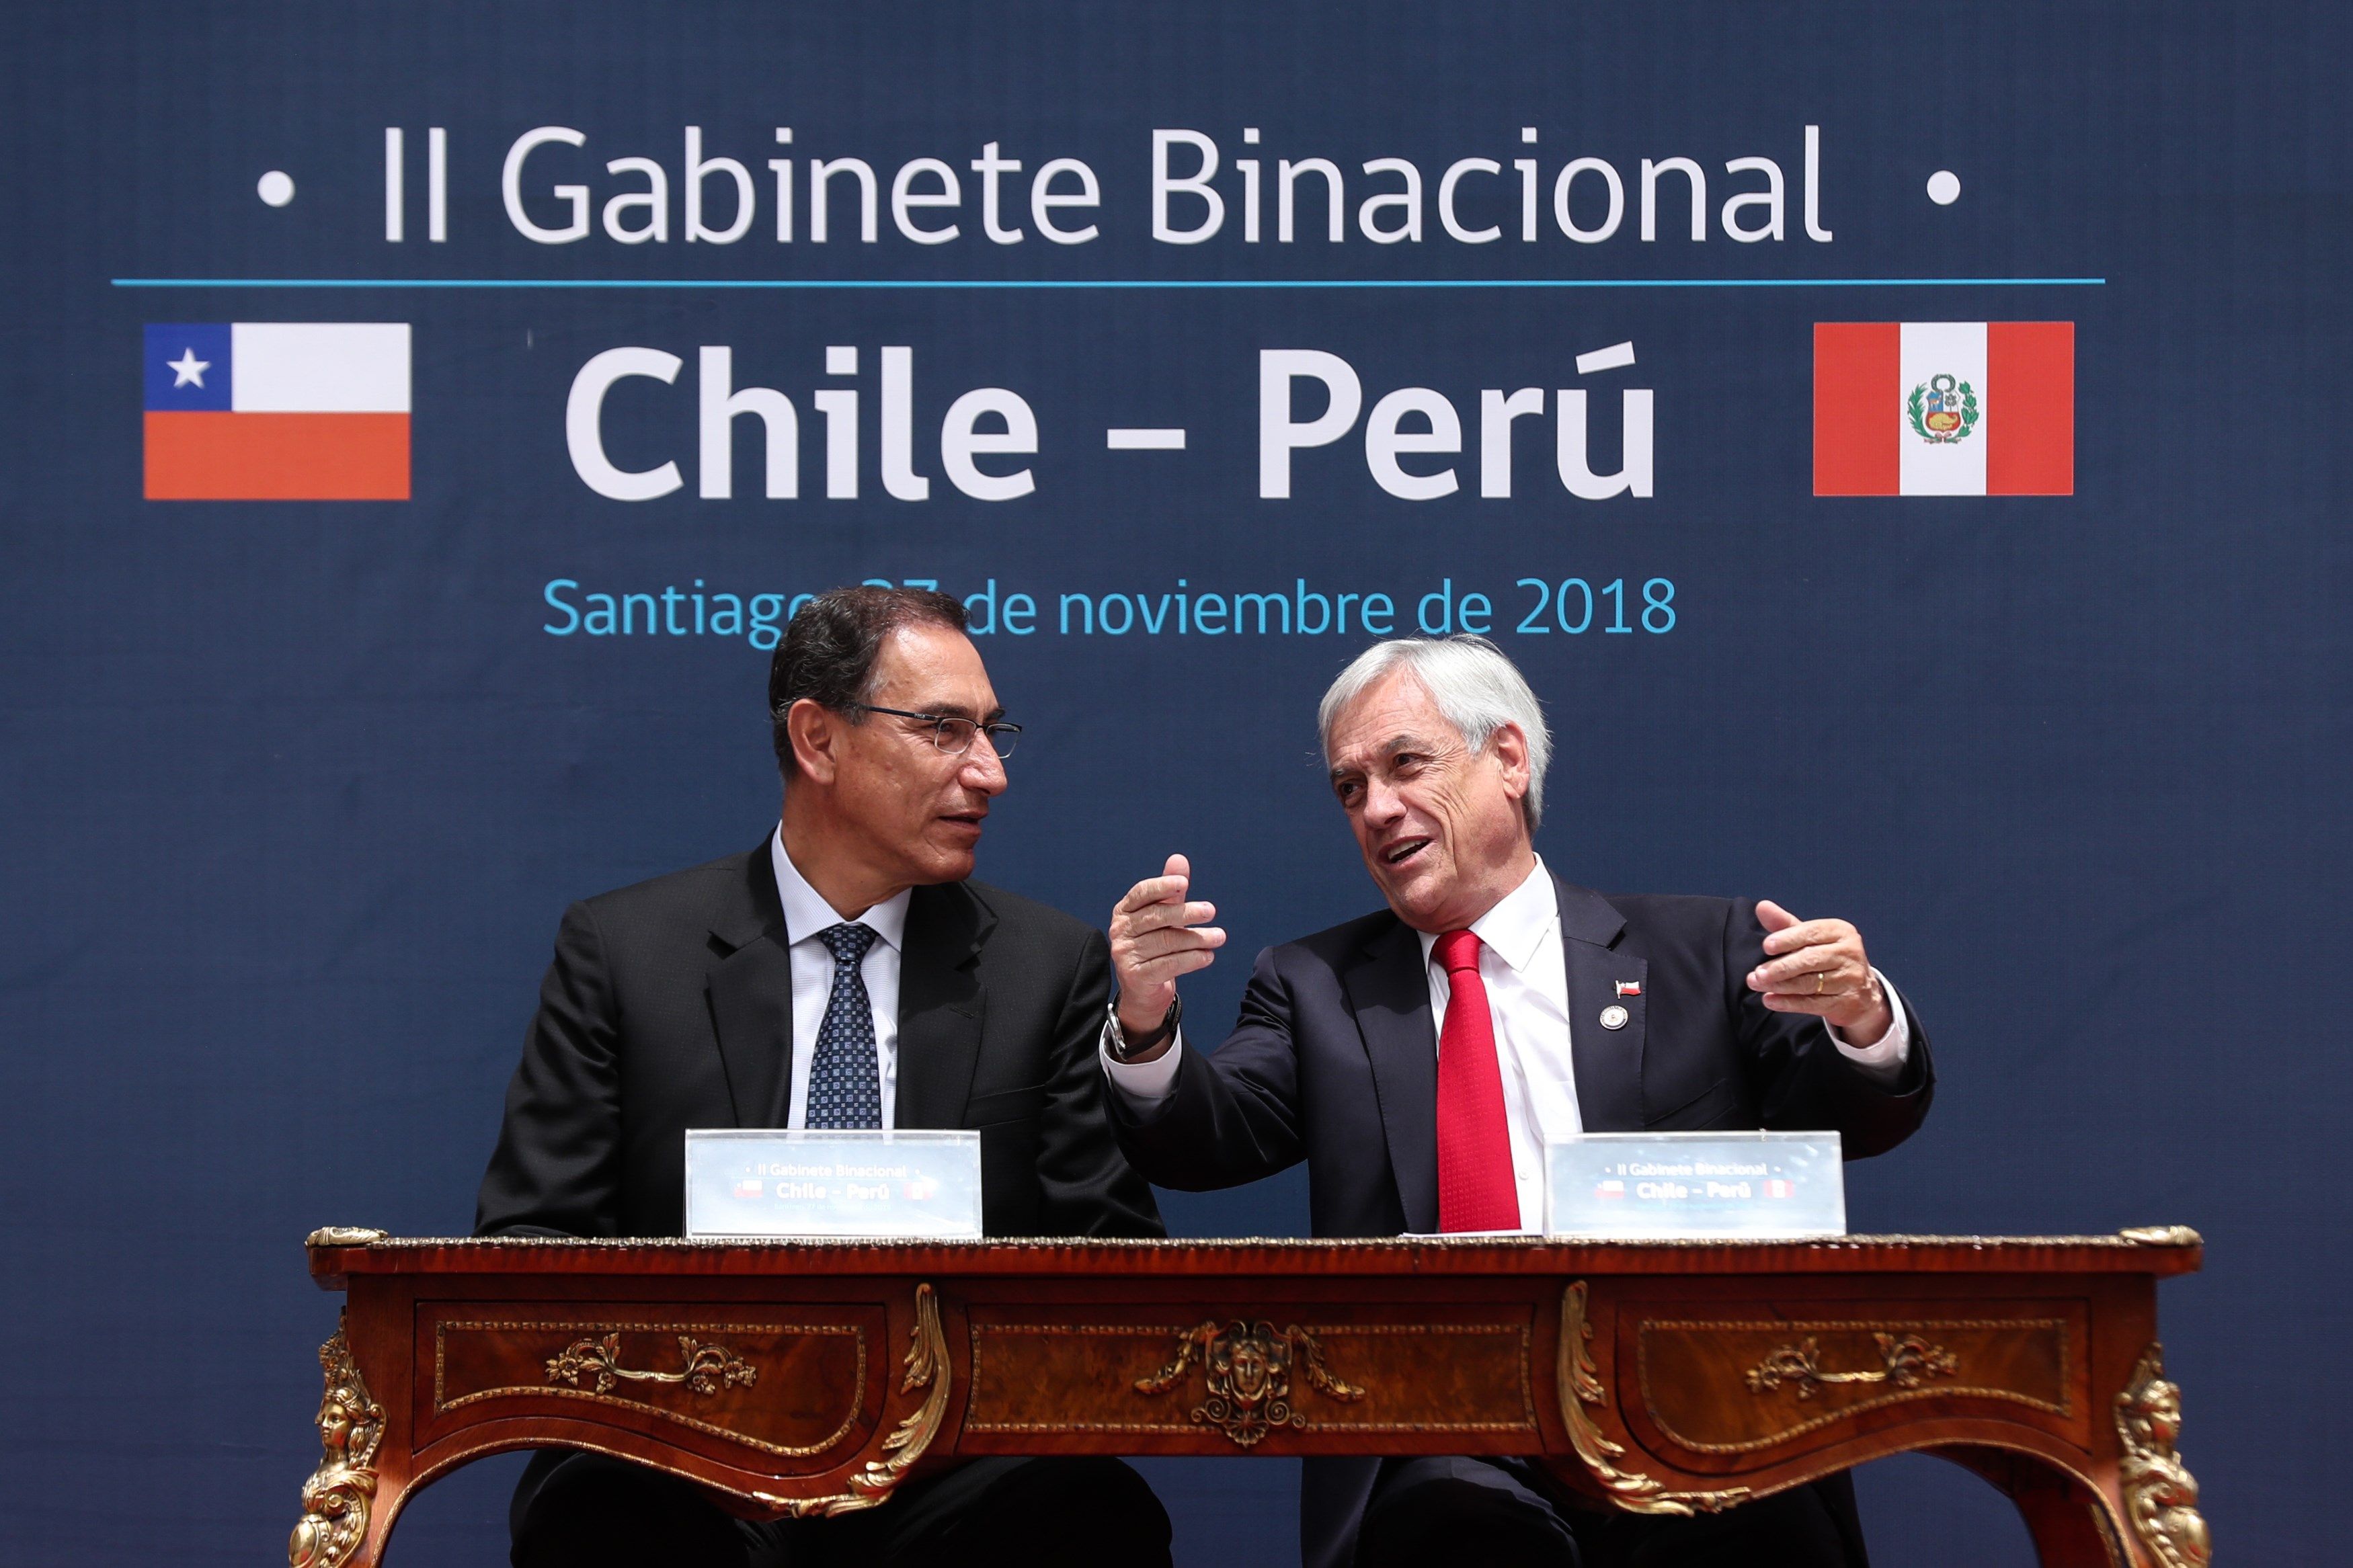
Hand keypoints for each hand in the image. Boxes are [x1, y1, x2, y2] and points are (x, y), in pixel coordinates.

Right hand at [1109, 853, 1226, 1037]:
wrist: (1143, 989)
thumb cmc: (1155, 944)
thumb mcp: (1164, 915)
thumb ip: (1171, 891)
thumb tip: (1179, 859)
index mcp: (1124, 910)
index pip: (1142, 893)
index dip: (1162, 886)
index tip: (1185, 883)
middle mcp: (1120, 930)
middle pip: (1156, 917)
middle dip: (1186, 913)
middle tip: (1211, 911)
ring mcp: (1125, 954)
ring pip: (1166, 942)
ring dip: (1196, 938)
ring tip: (1219, 937)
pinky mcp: (1135, 976)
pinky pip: (1168, 965)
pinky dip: (1191, 960)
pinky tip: (1208, 956)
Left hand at [1745, 900, 1893, 1042]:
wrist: (1862, 990)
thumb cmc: (1828, 957)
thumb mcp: (1811, 938)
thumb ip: (1785, 924)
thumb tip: (1762, 906)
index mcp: (1840, 932)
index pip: (1811, 933)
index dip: (1788, 939)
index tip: (1766, 945)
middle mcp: (1849, 953)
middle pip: (1810, 959)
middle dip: (1780, 967)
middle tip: (1757, 973)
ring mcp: (1850, 979)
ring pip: (1810, 983)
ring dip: (1780, 985)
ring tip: (1757, 984)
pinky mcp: (1848, 1002)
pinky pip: (1814, 1003)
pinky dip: (1789, 1003)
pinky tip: (1770, 1000)